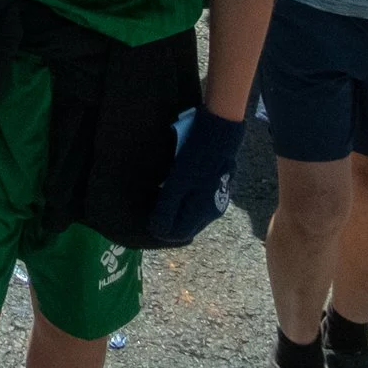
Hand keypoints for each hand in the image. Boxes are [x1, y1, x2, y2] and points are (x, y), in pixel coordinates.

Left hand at [147, 108, 245, 243]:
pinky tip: (177, 185)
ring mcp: (218, 199)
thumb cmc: (197, 157)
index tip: (147, 216)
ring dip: (177, 210)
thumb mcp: (177, 182)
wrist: (220, 132)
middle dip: (168, 221)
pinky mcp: (219, 187)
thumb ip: (167, 208)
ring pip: (192, 214)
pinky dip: (186, 199)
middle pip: (186, 226)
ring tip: (161, 195)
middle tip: (151, 206)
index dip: (161, 229)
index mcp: (202, 213)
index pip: (178, 235)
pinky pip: (198, 201)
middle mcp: (213, 211)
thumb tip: (157, 231)